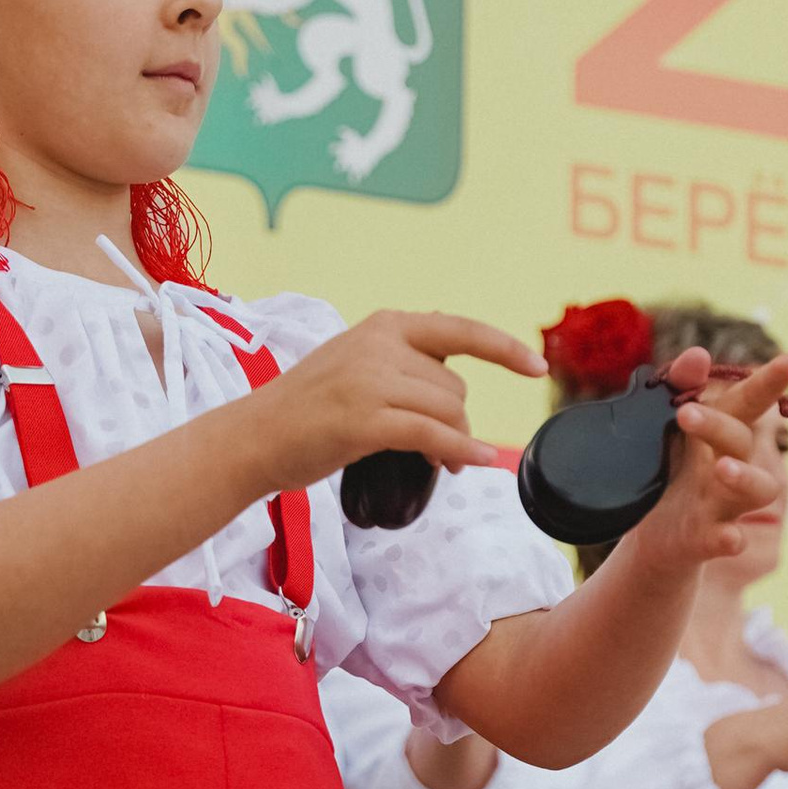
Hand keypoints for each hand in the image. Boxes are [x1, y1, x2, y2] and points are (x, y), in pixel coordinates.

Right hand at [250, 313, 538, 490]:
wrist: (251, 438)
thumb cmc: (302, 412)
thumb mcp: (352, 365)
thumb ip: (397, 364)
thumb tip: (451, 395)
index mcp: (382, 326)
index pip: (460, 330)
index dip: (504, 349)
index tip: (536, 366)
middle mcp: (380, 345)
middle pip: (454, 385)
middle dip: (457, 419)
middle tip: (444, 450)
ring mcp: (372, 381)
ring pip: (448, 410)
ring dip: (456, 441)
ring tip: (443, 462)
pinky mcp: (366, 421)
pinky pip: (434, 435)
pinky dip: (460, 450)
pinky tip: (473, 462)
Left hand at [620, 350, 787, 573]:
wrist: (652, 535)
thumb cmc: (668, 468)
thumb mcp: (664, 425)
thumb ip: (679, 387)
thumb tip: (697, 355)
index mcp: (723, 432)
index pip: (747, 401)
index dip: (768, 382)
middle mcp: (732, 465)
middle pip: (741, 442)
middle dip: (719, 425)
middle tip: (686, 413)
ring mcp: (722, 505)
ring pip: (756, 492)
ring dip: (744, 477)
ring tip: (722, 468)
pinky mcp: (705, 540)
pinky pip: (723, 541)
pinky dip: (728, 540)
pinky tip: (731, 538)